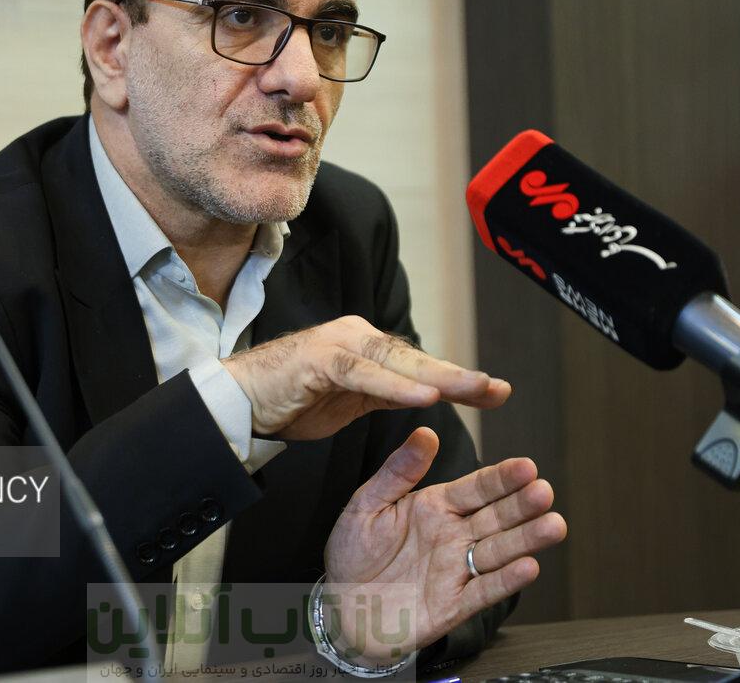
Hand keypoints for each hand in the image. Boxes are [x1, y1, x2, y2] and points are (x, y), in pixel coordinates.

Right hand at [221, 316, 508, 439]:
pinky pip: (362, 372)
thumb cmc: (294, 400)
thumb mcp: (351, 401)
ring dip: (436, 375)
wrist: (241, 400)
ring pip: (394, 360)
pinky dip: (394, 384)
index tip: (498, 393)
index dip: (459, 379)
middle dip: (458, 376)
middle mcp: (357, 338)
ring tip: (472, 389)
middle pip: (416, 358)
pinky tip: (423, 396)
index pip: (421, 365)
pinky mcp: (318, 360)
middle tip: (497, 390)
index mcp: (367, 348)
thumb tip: (431, 394)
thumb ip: (389, 393)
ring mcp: (338, 345)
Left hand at [320, 427, 565, 666]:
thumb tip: (424, 432)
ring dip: (527, 539)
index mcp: (436, 506)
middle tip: (545, 491)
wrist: (341, 606)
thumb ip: (397, 472)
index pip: (477, 488)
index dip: (502, 478)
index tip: (527, 466)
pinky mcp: (454, 603)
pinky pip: (484, 590)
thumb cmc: (353, 554)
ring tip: (553, 525)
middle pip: (497, 517)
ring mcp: (457, 569)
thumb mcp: (366, 505)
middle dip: (522, 505)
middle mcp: (454, 535)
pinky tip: (528, 567)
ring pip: (500, 551)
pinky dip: (506, 580)